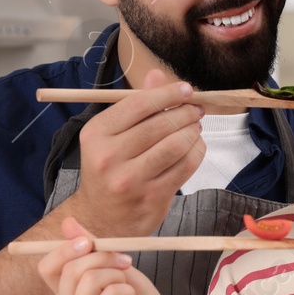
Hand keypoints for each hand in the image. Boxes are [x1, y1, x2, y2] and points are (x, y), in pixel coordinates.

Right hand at [35, 217, 179, 294]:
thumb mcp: (110, 265)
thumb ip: (89, 247)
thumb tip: (68, 222)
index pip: (47, 267)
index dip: (65, 249)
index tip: (89, 241)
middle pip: (71, 269)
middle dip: (103, 258)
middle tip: (125, 263)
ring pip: (91, 279)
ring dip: (118, 276)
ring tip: (126, 290)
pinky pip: (111, 293)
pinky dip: (127, 291)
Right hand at [66, 69, 204, 235]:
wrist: (100, 220)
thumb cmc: (108, 170)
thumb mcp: (110, 136)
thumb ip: (135, 105)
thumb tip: (157, 74)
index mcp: (96, 135)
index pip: (138, 105)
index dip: (168, 93)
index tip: (186, 89)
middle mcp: (110, 157)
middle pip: (160, 124)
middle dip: (186, 112)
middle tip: (196, 109)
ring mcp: (132, 180)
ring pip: (176, 145)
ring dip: (193, 131)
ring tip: (195, 126)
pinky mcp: (153, 198)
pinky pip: (186, 167)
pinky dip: (197, 151)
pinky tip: (195, 146)